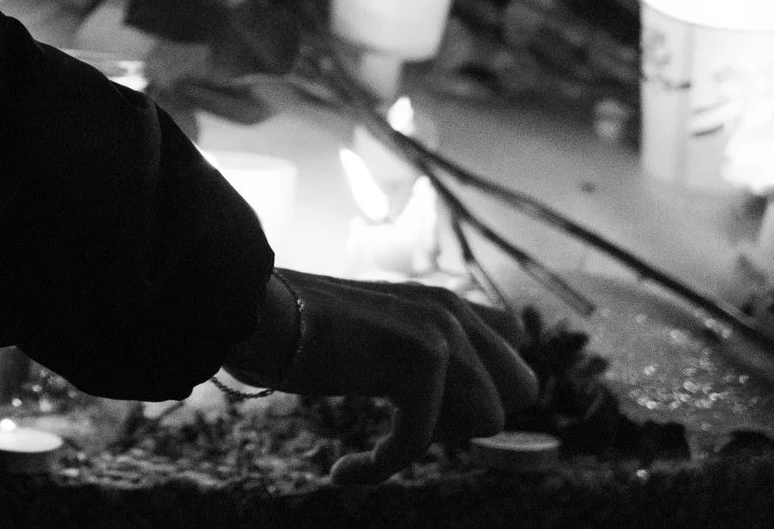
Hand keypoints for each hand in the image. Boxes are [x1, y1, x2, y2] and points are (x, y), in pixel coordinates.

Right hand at [223, 270, 537, 483]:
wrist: (252, 313)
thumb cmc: (295, 331)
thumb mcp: (374, 333)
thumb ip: (419, 346)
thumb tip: (455, 389)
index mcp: (444, 301)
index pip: (515, 345)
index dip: (479, 391)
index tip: (421, 408)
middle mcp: (451, 310)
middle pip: (520, 389)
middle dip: (472, 419)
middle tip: (405, 422)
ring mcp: (439, 333)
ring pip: (487, 420)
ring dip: (429, 442)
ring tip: (373, 441)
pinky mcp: (420, 363)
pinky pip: (421, 442)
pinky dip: (379, 467)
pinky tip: (343, 471)